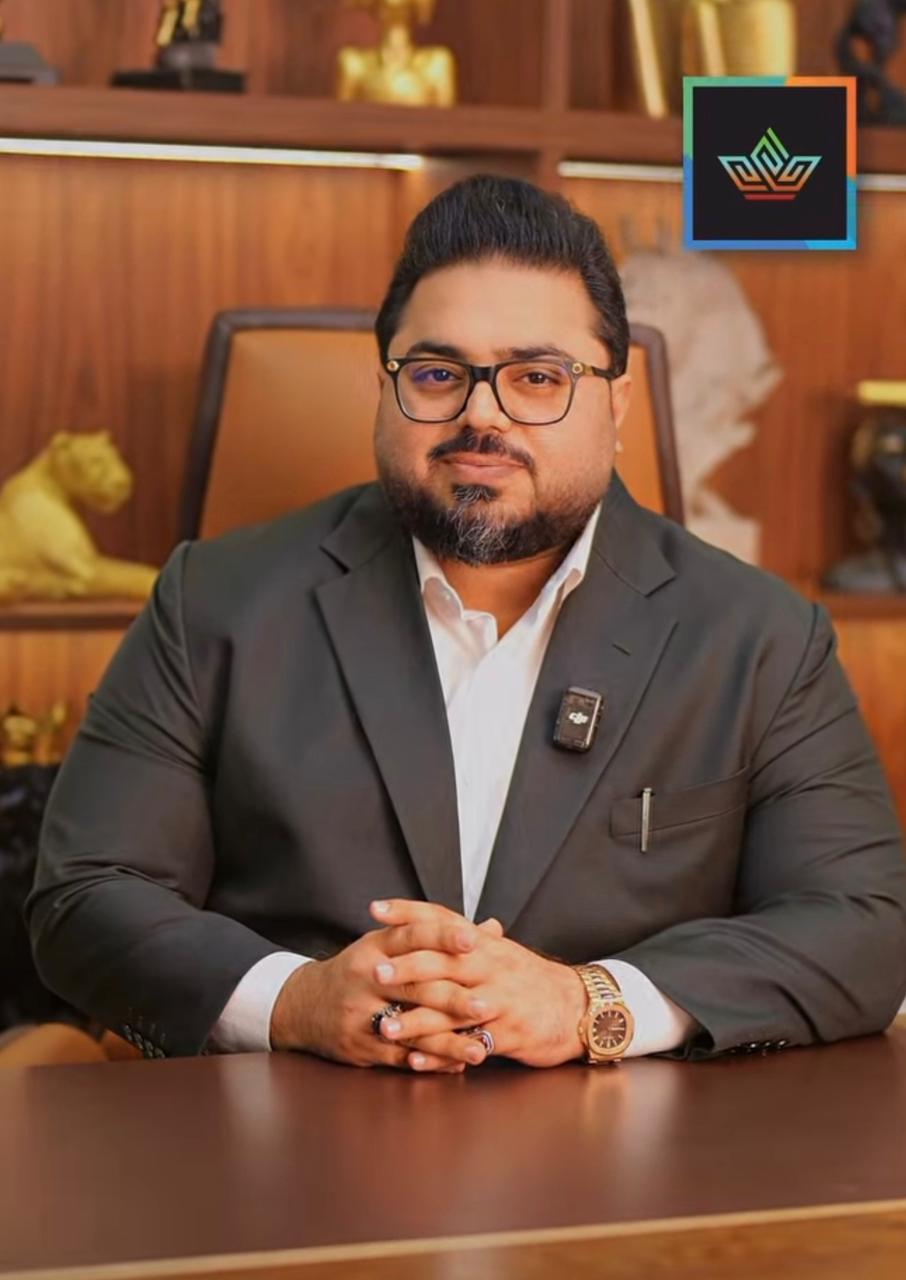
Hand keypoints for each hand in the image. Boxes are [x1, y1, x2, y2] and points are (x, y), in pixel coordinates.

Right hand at [269, 914, 503, 1071]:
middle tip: (488, 1005)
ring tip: (479, 1050)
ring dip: (447, 1042)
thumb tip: (492, 929)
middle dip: (453, 998)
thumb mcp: (388, 945)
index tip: (472, 939)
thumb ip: (439, 938)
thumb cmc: (359, 971)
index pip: (411, 935)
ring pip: (410, 1029)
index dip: (442, 936)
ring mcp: (361, 1014)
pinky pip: (398, 1057)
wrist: (303, 1005)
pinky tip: (455, 1066)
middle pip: (414, 986)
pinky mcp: (359, 1046)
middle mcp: (367, 977)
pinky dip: (429, 1062)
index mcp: (376, 947)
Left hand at [369, 899, 587, 1068]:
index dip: (409, 912)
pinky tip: (414, 1060)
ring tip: (383, 1027)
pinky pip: (468, 1044)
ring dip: (415, 1020)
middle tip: (373, 972)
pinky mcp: (507, 1033)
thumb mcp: (500, 952)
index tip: (376, 909)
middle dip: (407, 968)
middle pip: (444, 962)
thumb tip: (431, 920)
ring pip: (452, 1009)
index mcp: (485, 944)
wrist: (577, 1007)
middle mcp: (491, 966)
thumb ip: (465, 939)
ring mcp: (500, 1001)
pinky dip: (440, 1054)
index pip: (443, 919)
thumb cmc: (529, 980)